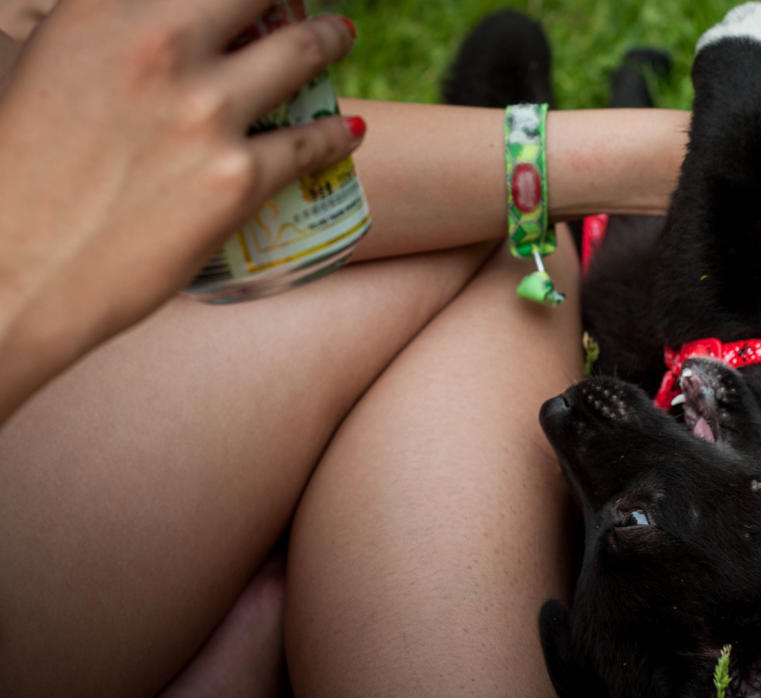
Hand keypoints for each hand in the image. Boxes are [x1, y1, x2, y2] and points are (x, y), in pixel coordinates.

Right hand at [0, 0, 361, 419]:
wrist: (15, 273)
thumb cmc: (19, 175)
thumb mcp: (50, 70)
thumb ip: (105, 37)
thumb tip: (146, 28)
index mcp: (102, 11)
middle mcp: (159, 48)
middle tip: (305, 1)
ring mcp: (205, 112)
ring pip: (301, 52)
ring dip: (328, 38)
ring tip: (340, 36)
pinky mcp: (237, 178)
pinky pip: (311, 143)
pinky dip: (337, 133)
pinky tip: (350, 128)